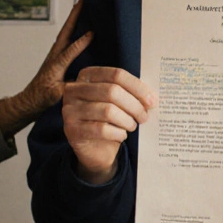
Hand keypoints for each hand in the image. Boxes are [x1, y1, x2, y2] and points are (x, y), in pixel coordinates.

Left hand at [0, 0, 93, 135]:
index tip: (92, 33)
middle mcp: (55, 55)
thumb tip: (82, 81)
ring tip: (83, 5)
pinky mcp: (58, 56)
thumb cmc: (42, 98)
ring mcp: (56, 54)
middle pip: (66, 30)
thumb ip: (68, 87)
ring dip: (74, 17)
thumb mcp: (56, 94)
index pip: (69, 50)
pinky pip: (67, 37)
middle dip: (75, 14)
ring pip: (66, 31)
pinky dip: (73, 26)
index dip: (81, 42)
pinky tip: (81, 24)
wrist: (30, 100)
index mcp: (56, 64)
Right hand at [61, 66, 155, 183]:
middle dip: (134, 105)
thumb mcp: (118, 102)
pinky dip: (117, 133)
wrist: (94, 148)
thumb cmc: (109, 120)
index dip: (137, 87)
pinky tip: (121, 135)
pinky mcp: (72, 130)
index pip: (116, 74)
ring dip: (127, 120)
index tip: (152, 100)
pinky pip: (101, 130)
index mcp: (87, 75)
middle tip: (144, 116)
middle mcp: (74, 90)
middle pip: (112, 91)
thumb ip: (131, 94)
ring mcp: (70, 110)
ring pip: (108, 111)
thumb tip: (152, 97)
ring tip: (132, 126)